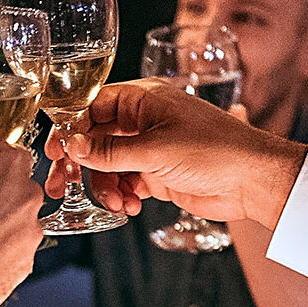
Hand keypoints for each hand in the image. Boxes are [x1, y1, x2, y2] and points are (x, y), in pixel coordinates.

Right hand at [46, 78, 306, 227]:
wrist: (254, 182)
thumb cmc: (214, 152)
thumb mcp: (154, 150)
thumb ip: (108, 151)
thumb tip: (72, 145)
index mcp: (144, 100)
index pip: (92, 107)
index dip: (69, 128)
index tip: (53, 151)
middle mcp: (144, 120)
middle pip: (95, 138)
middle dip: (80, 163)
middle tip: (62, 184)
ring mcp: (150, 147)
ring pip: (108, 165)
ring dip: (104, 185)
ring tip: (115, 202)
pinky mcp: (158, 173)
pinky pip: (125, 182)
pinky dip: (121, 195)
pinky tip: (129, 206)